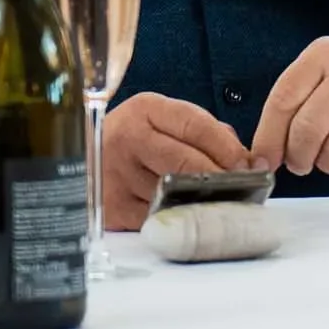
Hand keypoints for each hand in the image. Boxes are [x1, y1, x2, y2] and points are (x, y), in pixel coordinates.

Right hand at [100, 93, 251, 231]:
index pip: (197, 126)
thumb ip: (203, 132)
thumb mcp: (163, 121)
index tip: (249, 164)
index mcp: (145, 110)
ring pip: (173, 192)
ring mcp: (116, 175)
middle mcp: (127, 139)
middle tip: (242, 186)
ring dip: (201, 200)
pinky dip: (177, 218)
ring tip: (220, 201)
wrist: (80, 159)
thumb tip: (244, 158)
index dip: (228, 148)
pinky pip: (155, 217)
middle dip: (220, 176)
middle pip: (186, 161)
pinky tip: (189, 216)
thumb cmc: (134, 140)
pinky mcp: (111, 208)